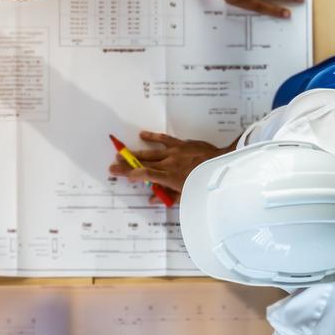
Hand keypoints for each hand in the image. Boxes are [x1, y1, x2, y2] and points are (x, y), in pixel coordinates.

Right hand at [109, 130, 227, 192]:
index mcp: (171, 177)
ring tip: (122, 153)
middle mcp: (170, 163)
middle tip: (113, 164)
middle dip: (127, 164)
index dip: (132, 174)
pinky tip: (142, 135)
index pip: (146, 175)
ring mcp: (174, 152)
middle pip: (143, 164)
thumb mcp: (188, 193)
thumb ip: (168, 195)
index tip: (122, 175)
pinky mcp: (181, 144)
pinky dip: (153, 137)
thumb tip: (152, 199)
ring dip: (135, 153)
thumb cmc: (205, 182)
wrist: (221, 164)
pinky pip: (164, 139)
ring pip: (150, 153)